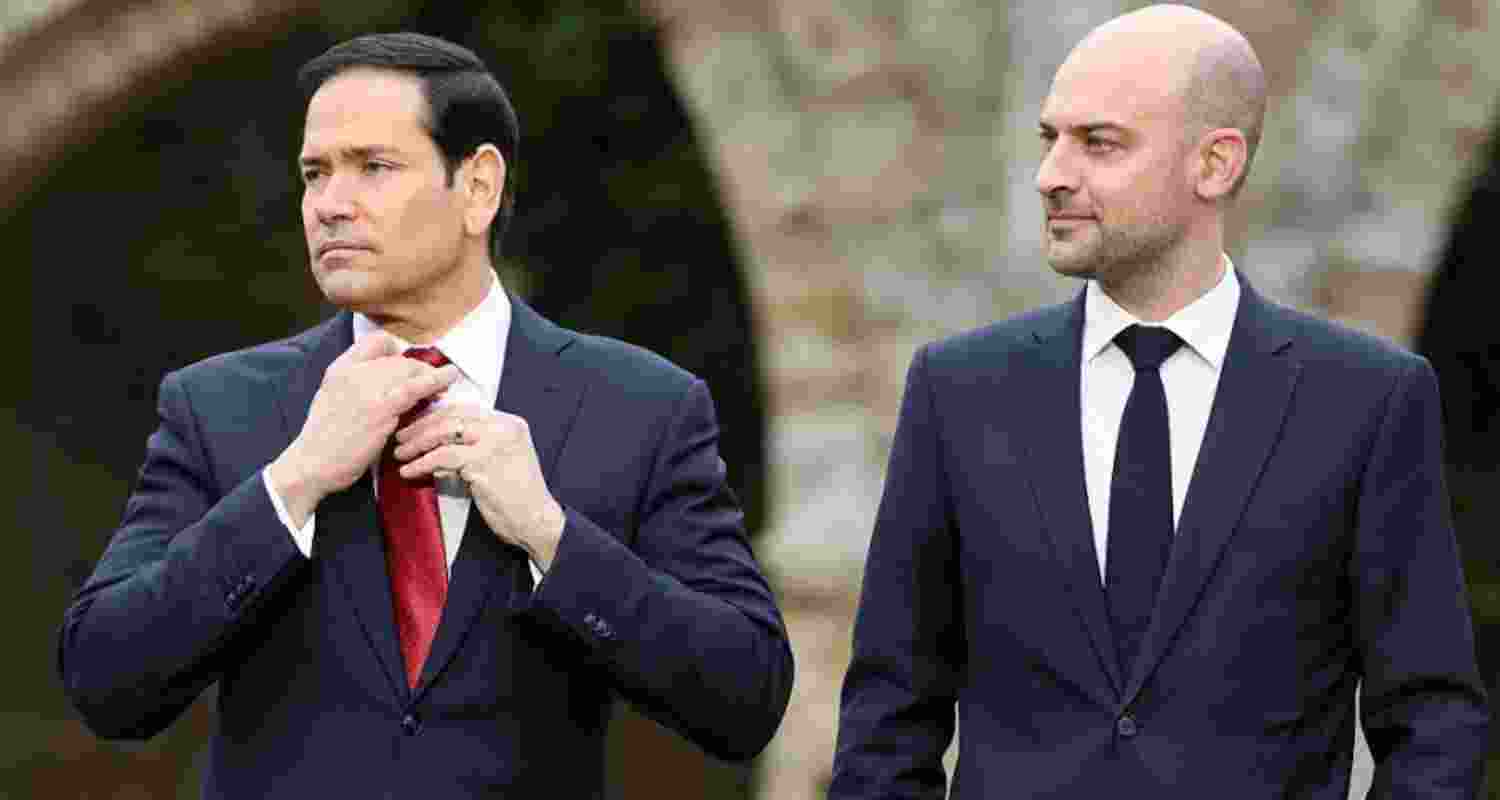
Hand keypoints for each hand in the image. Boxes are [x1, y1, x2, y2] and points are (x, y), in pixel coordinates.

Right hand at [267, 333, 461, 526]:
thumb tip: (388, 379)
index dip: (396, 350)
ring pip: (408, 369)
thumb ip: (356, 384)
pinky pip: (414, 388)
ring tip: (448, 379)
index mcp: (339, 368)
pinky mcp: (381, 409)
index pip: (374, 342)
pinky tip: (449, 378)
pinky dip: (434, 381)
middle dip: (419, 367)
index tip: (407, 364)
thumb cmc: (324, 440)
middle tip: (435, 379)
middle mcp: (352, 372)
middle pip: (397, 358)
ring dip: (431, 374)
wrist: (311, 464)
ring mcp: (366, 388)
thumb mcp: (332, 399)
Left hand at [392, 404, 564, 569]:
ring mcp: (494, 444)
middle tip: (401, 438)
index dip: (435, 415)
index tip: (416, 426)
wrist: (536, 520)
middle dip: (421, 426)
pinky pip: (443, 458)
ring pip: (445, 433)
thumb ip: (473, 449)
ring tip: (400, 454)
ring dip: (417, 444)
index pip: (465, 409)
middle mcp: (503, 428)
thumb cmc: (517, 496)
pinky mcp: (483, 464)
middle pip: (452, 416)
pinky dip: (422, 463)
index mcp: (509, 423)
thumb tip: (437, 448)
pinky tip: (409, 471)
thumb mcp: (498, 462)